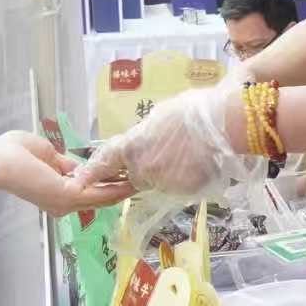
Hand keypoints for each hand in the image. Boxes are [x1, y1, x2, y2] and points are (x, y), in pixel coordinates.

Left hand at [0, 131, 133, 214]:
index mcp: (55, 193)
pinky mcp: (69, 196)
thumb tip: (77, 166)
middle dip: (119, 188)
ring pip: (102, 197)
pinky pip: (99, 193)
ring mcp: (66, 201)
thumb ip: (64, 164)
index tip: (122, 174)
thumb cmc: (14, 153)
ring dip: (122, 189)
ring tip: (141, 180)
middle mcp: (62, 203)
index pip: (86, 190)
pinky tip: (130, 182)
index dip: (105, 183)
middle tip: (139, 179)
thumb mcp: (47, 155)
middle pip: (98, 198)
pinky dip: (116, 188)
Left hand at [72, 82, 261, 197]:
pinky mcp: (183, 193)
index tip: (78, 182)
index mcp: (132, 147)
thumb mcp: (160, 115)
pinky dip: (184, 178)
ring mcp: (163, 184)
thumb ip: (144, 134)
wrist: (226, 126)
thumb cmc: (194, 112)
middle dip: (142, 168)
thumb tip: (142, 141)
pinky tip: (198, 161)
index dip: (90, 173)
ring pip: (157, 182)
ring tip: (188, 153)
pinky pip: (177, 187)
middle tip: (165, 151)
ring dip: (165, 173)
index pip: (103, 163)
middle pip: (134, 176)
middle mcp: (143, 170)